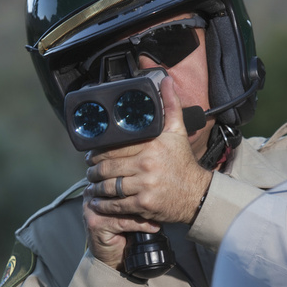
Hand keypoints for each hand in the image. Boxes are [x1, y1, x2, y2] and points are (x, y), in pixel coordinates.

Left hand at [84, 76, 211, 225]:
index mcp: (151, 146)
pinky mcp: (143, 204)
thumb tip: (167, 82)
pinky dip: (104, 205)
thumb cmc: (184, 163)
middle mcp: (146, 165)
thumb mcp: (178, 132)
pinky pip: (117, 205)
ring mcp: (144, 186)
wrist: (197, 194)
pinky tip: (97, 203)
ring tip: (91, 186)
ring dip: (96, 188)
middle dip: (93, 171)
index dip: (97, 152)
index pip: (114, 148)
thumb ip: (171, 106)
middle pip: (108, 167)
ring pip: (110, 187)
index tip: (91, 155)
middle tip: (89, 171)